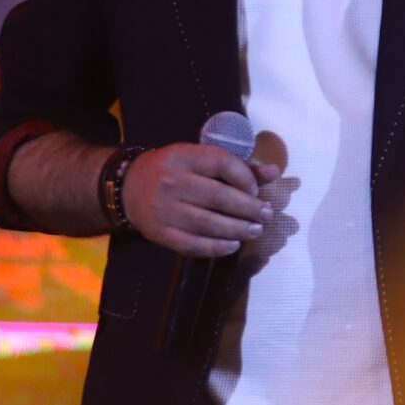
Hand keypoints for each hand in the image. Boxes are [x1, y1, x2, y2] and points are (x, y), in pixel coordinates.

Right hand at [121, 142, 278, 256]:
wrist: (128, 187)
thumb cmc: (173, 170)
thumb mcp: (199, 159)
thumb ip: (238, 166)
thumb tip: (275, 172)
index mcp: (184, 157)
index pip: (221, 163)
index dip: (245, 177)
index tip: (257, 190)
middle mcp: (172, 182)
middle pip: (217, 196)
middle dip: (248, 208)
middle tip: (266, 215)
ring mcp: (164, 209)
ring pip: (206, 223)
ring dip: (236, 229)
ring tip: (255, 231)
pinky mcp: (159, 233)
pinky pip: (190, 244)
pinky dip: (215, 247)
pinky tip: (233, 245)